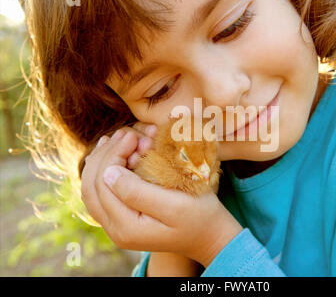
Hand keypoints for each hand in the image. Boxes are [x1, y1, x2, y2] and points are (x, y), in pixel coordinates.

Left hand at [81, 125, 242, 267]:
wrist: (209, 235)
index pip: (103, 184)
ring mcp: (117, 227)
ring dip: (102, 161)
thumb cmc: (199, 217)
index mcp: (127, 228)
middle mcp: (116, 231)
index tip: (133, 136)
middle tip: (126, 134)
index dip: (112, 155)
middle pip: (91, 186)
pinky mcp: (123, 219)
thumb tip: (109, 173)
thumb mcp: (174, 204)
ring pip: (92, 189)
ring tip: (117, 139)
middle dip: (105, 154)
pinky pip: (101, 193)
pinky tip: (112, 154)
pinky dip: (103, 171)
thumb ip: (139, 192)